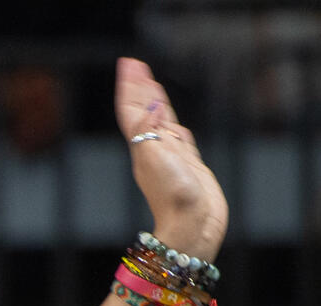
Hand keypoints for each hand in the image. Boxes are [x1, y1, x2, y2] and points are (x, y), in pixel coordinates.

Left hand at [115, 58, 226, 261]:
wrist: (193, 225)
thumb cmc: (173, 194)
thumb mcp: (154, 158)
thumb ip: (148, 131)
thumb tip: (150, 108)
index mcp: (143, 145)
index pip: (134, 110)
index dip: (131, 88)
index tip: (128, 65)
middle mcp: (155, 149)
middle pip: (146, 111)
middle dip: (141, 88)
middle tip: (136, 66)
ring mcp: (172, 157)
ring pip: (162, 122)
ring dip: (156, 102)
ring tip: (151, 85)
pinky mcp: (188, 165)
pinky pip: (178, 137)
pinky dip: (173, 124)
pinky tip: (170, 121)